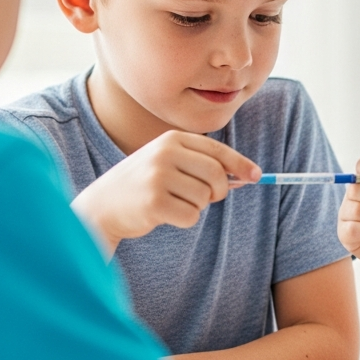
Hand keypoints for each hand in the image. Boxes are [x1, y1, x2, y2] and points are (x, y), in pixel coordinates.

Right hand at [72, 131, 259, 246]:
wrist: (102, 206)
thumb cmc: (143, 185)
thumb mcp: (168, 163)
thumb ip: (201, 164)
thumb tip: (244, 176)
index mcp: (171, 139)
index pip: (217, 150)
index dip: (240, 164)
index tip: (256, 176)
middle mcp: (165, 153)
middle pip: (216, 175)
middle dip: (219, 191)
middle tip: (207, 198)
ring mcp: (158, 177)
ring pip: (204, 197)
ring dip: (196, 206)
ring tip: (174, 202)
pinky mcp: (154, 202)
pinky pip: (191, 216)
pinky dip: (184, 220)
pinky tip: (164, 214)